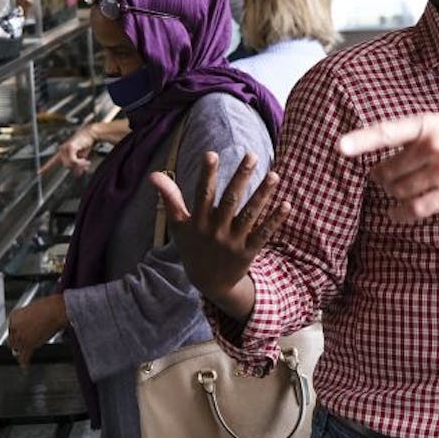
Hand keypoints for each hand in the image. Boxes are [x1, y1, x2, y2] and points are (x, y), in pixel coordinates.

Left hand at [6, 294, 67, 368]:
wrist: (57, 309)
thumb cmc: (51, 306)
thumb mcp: (35, 310)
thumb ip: (29, 320)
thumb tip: (32, 328)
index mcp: (14, 316)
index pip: (11, 329)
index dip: (17, 334)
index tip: (19, 337)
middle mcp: (15, 326)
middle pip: (13, 340)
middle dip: (18, 343)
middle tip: (23, 346)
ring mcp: (21, 336)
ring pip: (18, 348)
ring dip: (22, 351)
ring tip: (25, 355)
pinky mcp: (28, 344)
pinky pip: (25, 356)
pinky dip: (24, 362)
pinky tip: (25, 367)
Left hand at [42, 125, 97, 175]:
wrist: (90, 134)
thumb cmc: (85, 143)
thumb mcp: (82, 157)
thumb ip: (78, 165)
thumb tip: (78, 174)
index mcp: (62, 152)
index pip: (52, 162)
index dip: (45, 168)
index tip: (38, 173)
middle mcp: (61, 150)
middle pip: (66, 166)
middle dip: (77, 167)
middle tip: (86, 167)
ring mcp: (65, 148)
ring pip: (69, 164)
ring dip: (80, 165)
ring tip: (87, 163)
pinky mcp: (70, 147)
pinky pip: (73, 160)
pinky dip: (80, 162)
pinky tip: (85, 160)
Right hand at [149, 151, 289, 306]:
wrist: (208, 283)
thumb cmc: (193, 247)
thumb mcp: (179, 225)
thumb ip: (170, 198)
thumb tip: (153, 174)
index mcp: (198, 222)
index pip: (203, 194)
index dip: (207, 175)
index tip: (211, 154)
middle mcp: (215, 230)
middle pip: (230, 201)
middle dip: (240, 177)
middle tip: (252, 155)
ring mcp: (233, 242)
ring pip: (250, 215)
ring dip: (262, 195)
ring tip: (274, 175)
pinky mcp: (248, 252)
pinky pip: (263, 234)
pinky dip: (275, 220)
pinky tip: (285, 204)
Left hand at [338, 115, 438, 220]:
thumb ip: (414, 138)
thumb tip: (381, 161)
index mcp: (428, 125)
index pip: (388, 132)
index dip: (361, 140)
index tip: (340, 147)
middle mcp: (434, 146)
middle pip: (388, 170)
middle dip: (382, 178)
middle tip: (383, 179)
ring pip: (399, 190)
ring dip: (393, 195)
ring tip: (396, 193)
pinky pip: (415, 209)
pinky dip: (401, 214)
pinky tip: (397, 214)